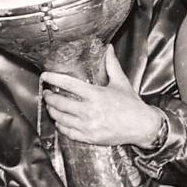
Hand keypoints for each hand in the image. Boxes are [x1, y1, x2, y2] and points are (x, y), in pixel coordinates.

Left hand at [41, 46, 162, 146]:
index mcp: (96, 95)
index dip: (54, 79)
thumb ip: (111, 65)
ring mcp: (87, 125)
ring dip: (52, 111)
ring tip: (51, 106)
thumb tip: (109, 49)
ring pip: (60, 118)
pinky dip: (60, 126)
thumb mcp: (121, 82)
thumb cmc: (132, 104)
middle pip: (59, 103)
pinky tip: (60, 121)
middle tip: (46, 93)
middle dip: (49, 97)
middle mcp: (89, 110)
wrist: (141, 126)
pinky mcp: (88, 137)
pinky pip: (67, 132)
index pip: (68, 84)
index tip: (45, 76)